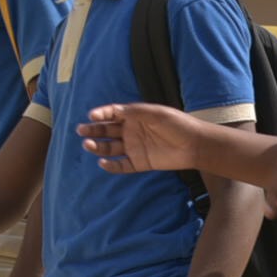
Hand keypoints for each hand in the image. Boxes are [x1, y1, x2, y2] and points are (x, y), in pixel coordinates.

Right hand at [84, 102, 224, 175]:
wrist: (194, 144)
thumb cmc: (177, 124)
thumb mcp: (155, 113)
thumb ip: (135, 112)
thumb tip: (114, 111)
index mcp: (135, 116)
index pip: (113, 113)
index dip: (102, 114)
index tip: (92, 116)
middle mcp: (132, 131)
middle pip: (107, 131)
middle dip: (94, 130)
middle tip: (81, 130)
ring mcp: (134, 147)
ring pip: (110, 148)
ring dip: (98, 147)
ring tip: (88, 145)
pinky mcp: (139, 163)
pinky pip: (121, 165)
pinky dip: (111, 165)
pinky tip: (103, 163)